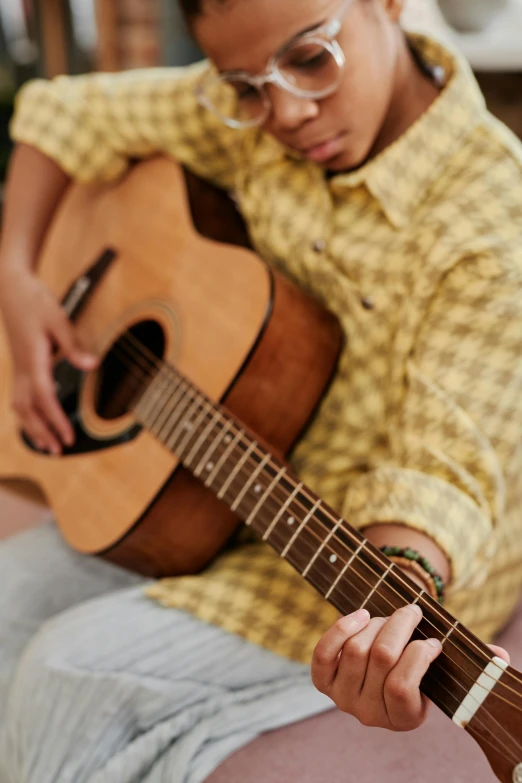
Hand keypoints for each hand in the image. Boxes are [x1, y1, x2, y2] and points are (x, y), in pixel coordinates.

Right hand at [0, 269, 97, 453]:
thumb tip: (91, 365)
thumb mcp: (59, 318)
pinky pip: (18, 397)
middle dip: (43, 432)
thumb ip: (74, 344)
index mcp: (33, 360)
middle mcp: (22, 368)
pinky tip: (34, 423)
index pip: (45, 398)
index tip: (69, 437)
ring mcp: (17, 368)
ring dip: (33, 427)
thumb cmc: (34, 301)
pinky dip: (26, 415)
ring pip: (20, 406)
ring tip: (47, 446)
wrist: (10, 288)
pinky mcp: (18, 365)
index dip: (57, 420)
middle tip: (60, 450)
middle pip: (29, 409)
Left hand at [312, 605, 510, 731]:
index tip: (433, 640)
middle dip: (400, 625)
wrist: (385, 675)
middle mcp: (369, 715)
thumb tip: (497, 655)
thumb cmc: (419, 670)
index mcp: (403, 720)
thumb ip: (472, 666)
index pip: (404, 687)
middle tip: (413, 611)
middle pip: (381, 658)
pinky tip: (361, 615)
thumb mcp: (445, 675)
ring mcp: (343, 698)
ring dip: (377, 623)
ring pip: (356, 649)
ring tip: (389, 617)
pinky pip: (325, 652)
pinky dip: (341, 628)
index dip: (419, 655)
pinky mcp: (323, 681)